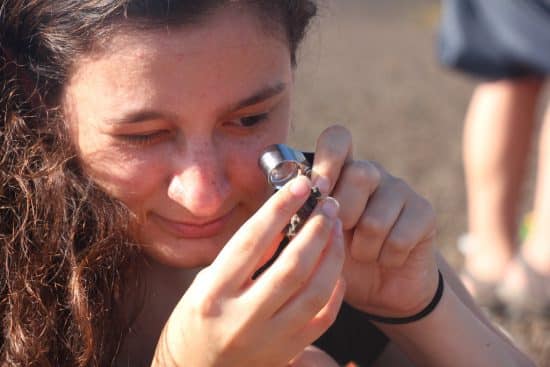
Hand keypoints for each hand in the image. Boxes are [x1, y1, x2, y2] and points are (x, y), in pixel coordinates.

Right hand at [152, 176, 345, 366]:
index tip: (300, 185)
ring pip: (315, 292)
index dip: (279, 208)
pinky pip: (323, 317)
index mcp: (213, 294)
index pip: (252, 242)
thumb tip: (283, 220)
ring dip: (331, 254)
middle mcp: (241, 319)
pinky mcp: (287, 352)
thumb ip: (246, 255)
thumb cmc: (197, 319)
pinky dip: (335, 289)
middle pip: (292, 267)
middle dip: (316, 229)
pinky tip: (336, 267)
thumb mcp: (208, 280)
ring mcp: (267, 340)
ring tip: (335, 228)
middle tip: (328, 204)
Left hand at [311, 125, 437, 317]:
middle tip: (342, 235)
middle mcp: (371, 174)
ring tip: (362, 252)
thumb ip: (298, 213)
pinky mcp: (424, 212)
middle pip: (359, 174)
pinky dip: (386, 258)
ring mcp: (400, 190)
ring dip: (363, 248)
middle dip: (344, 216)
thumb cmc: (336, 256)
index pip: (337, 139)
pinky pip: (399, 238)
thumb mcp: (310, 234)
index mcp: (339, 172)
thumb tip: (286, 196)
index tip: (319, 190)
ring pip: (375, 218)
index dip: (328, 160)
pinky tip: (385, 259)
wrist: (379, 288)